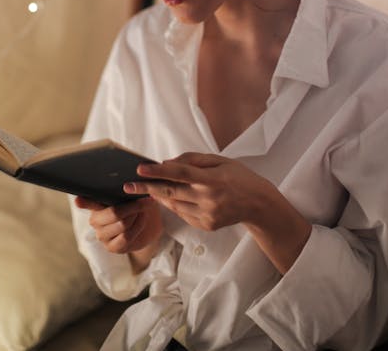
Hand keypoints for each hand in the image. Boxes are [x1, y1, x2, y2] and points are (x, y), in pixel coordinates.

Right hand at [74, 195, 162, 254]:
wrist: (148, 223)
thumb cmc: (136, 203)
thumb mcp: (130, 193)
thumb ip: (122, 188)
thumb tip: (125, 181)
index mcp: (96, 204)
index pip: (88, 202)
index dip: (83, 202)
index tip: (78, 200)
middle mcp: (95, 220)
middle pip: (114, 213)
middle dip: (132, 205)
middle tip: (146, 197)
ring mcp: (102, 236)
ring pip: (123, 224)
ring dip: (137, 215)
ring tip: (144, 207)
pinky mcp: (112, 248)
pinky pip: (127, 236)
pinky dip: (138, 226)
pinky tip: (142, 218)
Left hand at [123, 152, 264, 230]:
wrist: (258, 203)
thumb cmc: (238, 176)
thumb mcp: (219, 160)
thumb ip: (193, 160)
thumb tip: (168, 163)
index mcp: (211, 179)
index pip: (179, 173)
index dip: (158, 171)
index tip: (140, 169)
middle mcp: (208, 199)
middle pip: (171, 192)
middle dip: (147, 187)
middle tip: (129, 185)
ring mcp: (207, 216)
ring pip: (174, 205)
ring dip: (159, 196)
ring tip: (146, 188)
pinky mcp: (206, 226)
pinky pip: (183, 214)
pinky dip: (175, 205)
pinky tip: (171, 197)